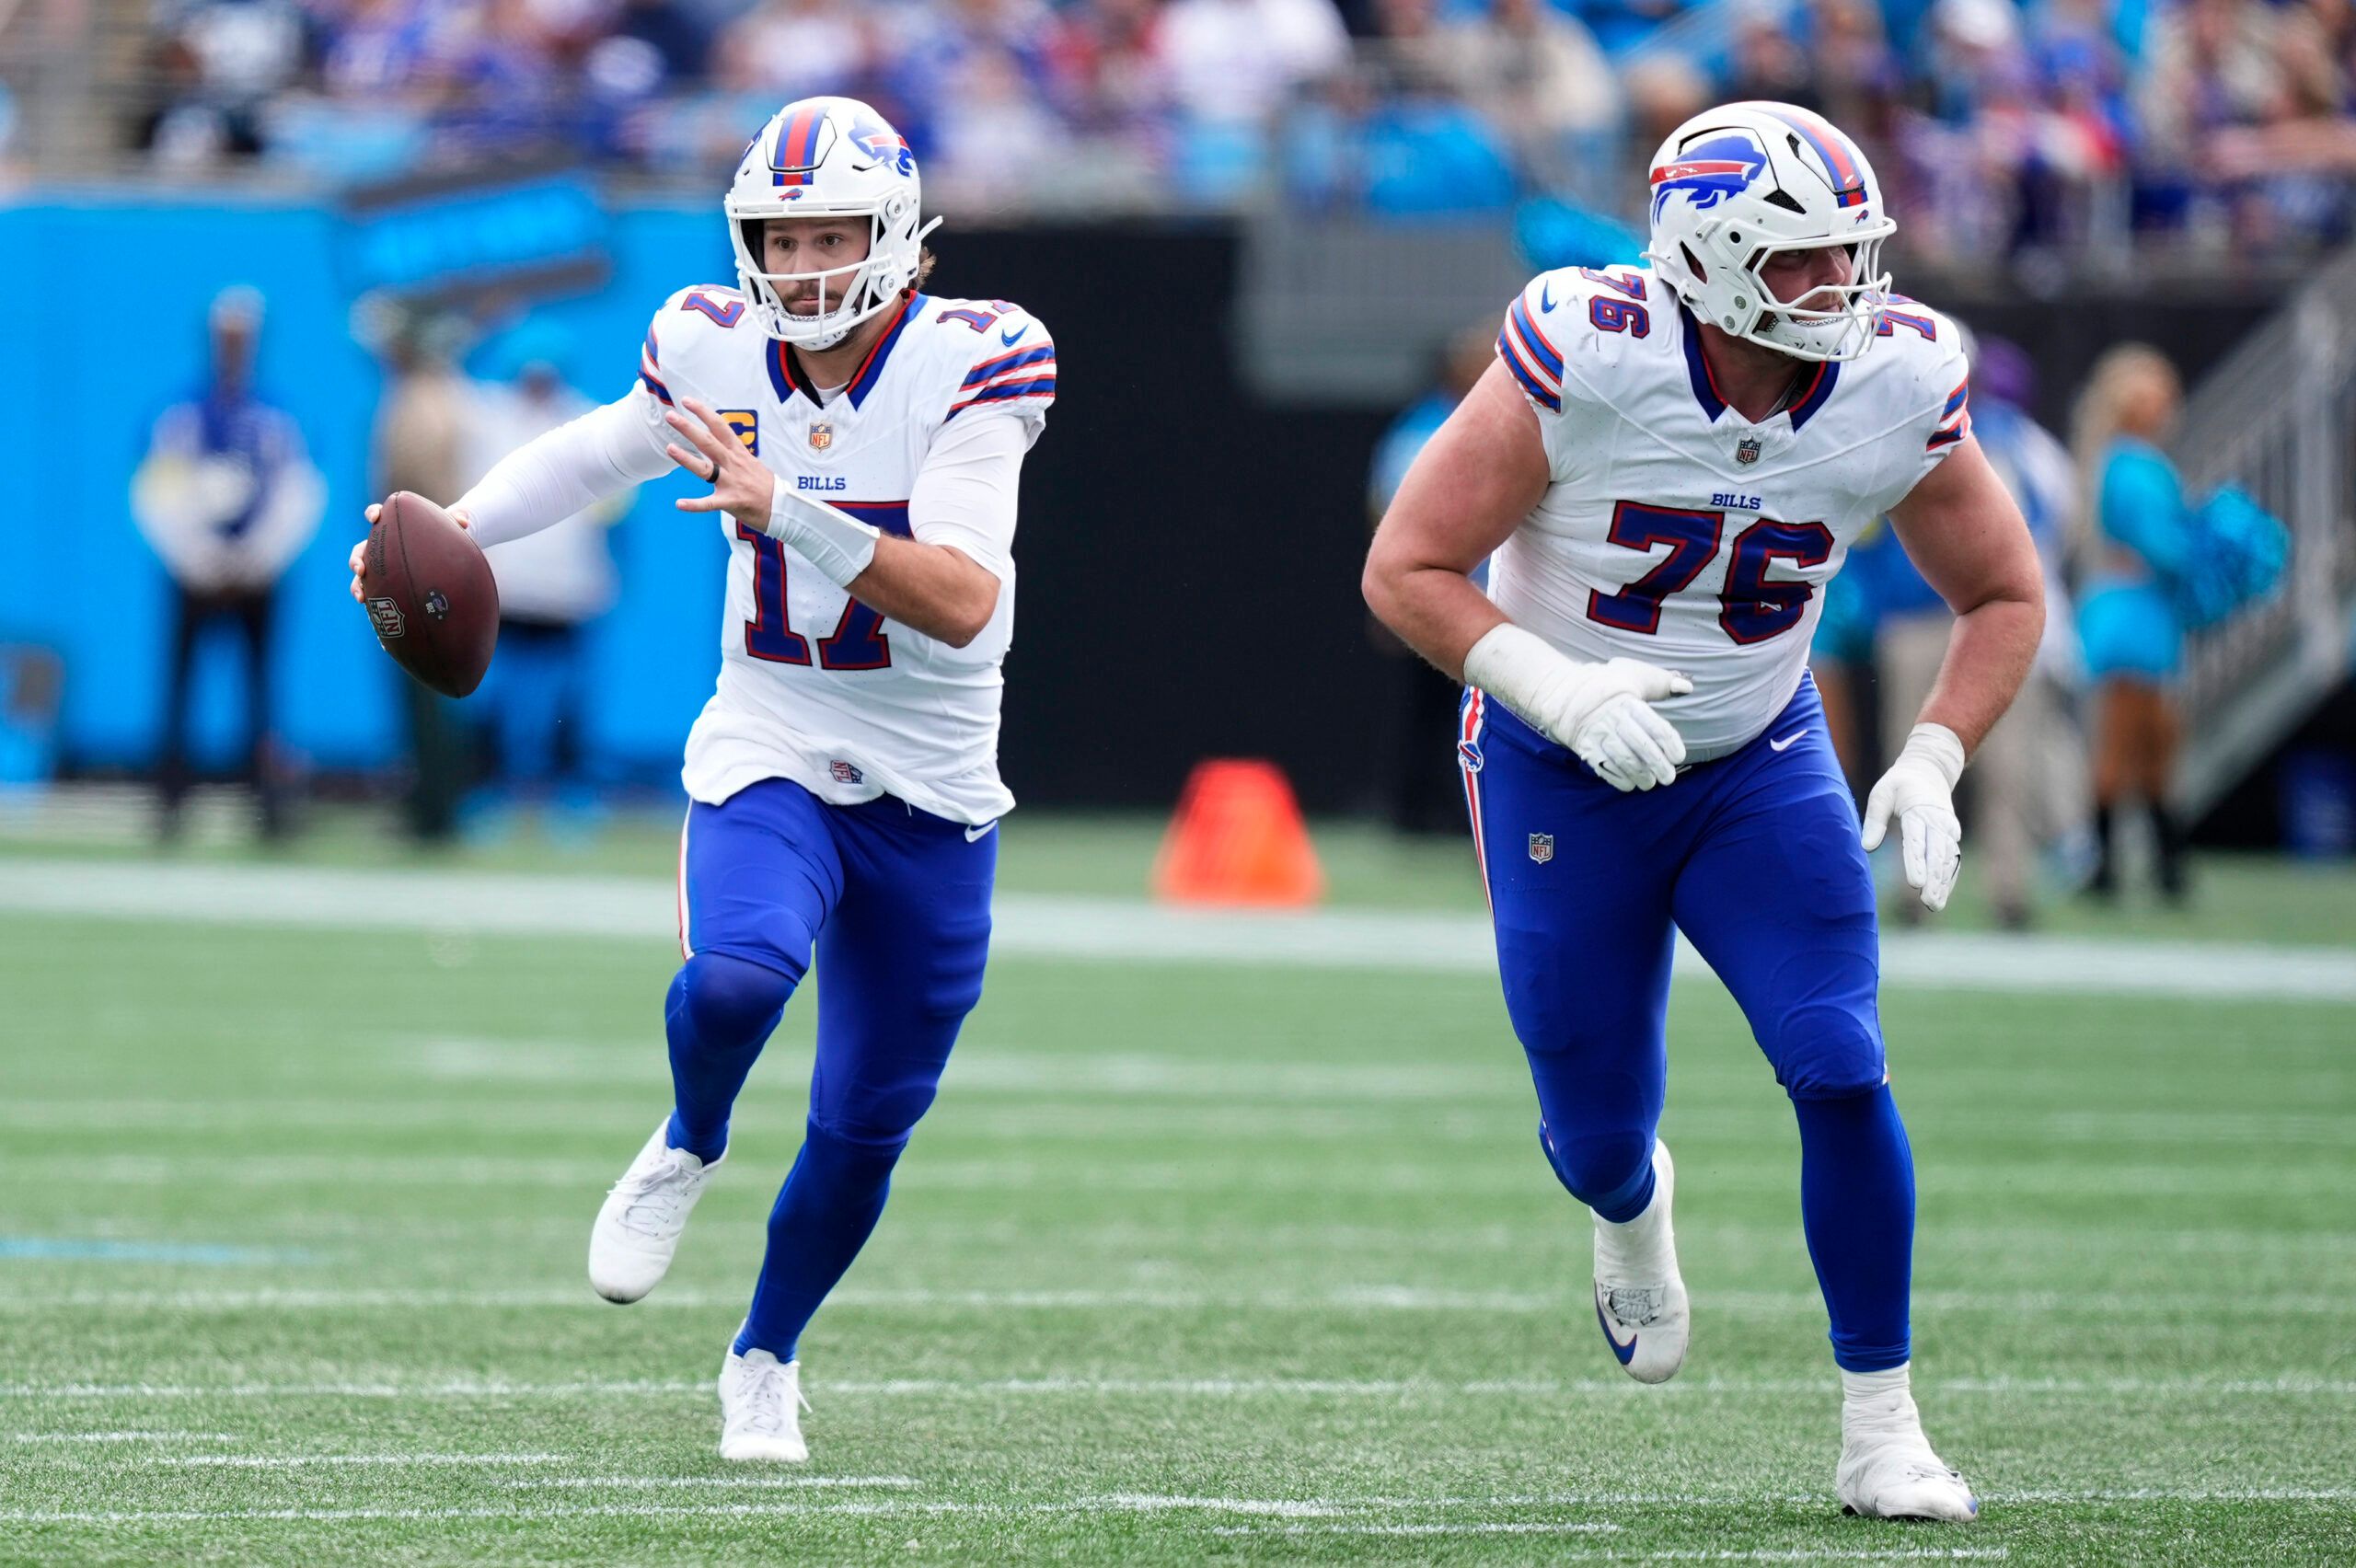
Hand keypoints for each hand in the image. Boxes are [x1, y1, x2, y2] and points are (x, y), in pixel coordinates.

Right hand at [348, 500, 470, 602]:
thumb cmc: (440, 535)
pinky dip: (369, 599)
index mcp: (391, 527)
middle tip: (360, 568)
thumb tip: (465, 520)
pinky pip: (372, 591)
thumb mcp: (447, 526)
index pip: (376, 515)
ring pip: (361, 575)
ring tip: (360, 596)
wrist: (440, 553)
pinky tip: (371, 610)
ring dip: (357, 585)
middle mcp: (380, 546)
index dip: (372, 513)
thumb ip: (455, 519)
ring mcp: (379, 565)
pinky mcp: (384, 581)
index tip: (374, 518)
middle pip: (360, 550)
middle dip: (356, 559)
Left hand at [665, 397, 774, 532]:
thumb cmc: (766, 486)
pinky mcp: (730, 501)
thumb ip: (733, 454)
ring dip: (686, 458)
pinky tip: (680, 504)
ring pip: (705, 469)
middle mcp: (733, 464)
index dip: (703, 412)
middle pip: (708, 442)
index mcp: (738, 453)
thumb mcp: (751, 463)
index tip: (687, 401)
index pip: (720, 427)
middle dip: (688, 428)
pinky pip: (709, 504)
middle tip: (670, 415)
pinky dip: (694, 505)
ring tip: (669, 448)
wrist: (784, 507)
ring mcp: (731, 482)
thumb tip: (720, 443)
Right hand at [1557, 658, 1692, 791]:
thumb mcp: (1633, 674)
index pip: (1654, 726)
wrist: (1561, 692)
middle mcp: (1614, 720)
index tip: (1678, 756)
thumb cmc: (1604, 683)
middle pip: (1641, 747)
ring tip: (1650, 784)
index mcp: (1629, 703)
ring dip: (1640, 775)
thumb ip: (1662, 683)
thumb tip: (1687, 686)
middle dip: (1657, 765)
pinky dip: (1618, 779)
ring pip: (1623, 760)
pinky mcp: (1585, 747)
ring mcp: (1598, 735)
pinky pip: (1603, 767)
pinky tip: (1629, 784)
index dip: (1669, 744)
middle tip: (1669, 778)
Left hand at [1862, 722, 1965, 911]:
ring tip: (1935, 905)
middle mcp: (1938, 822)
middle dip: (1933, 879)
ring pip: (1948, 859)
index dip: (1916, 863)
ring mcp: (1948, 829)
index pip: (1917, 840)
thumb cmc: (1899, 783)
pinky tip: (1943, 895)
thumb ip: (1874, 820)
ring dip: (1943, 883)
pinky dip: (1949, 877)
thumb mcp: (1882, 793)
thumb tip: (1867, 847)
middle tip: (1928, 901)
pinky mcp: (1951, 836)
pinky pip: (1953, 859)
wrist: (1929, 770)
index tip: (1914, 883)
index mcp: (1919, 810)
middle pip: (1936, 854)